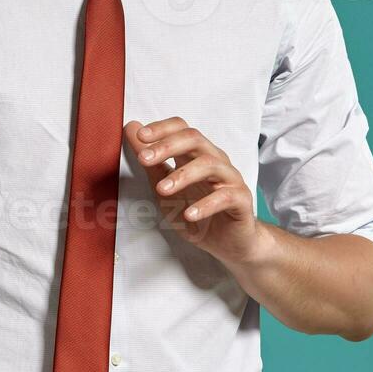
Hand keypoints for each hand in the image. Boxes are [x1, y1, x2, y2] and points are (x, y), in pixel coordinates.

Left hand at [124, 118, 270, 266]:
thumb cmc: (195, 212)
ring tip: (162, 190)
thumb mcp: (164, 188)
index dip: (161, 128)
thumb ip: (150, 161)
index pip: (182, 129)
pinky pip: (226, 196)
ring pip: (210, 164)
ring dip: (182, 175)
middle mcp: (215, 161)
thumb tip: (131, 128)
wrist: (228, 243)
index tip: (139, 136)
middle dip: (167, 146)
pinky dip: (206, 205)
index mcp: (195, 155)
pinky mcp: (241, 200)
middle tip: (144, 158)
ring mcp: (230, 179)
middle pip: (195, 139)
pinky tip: (189, 214)